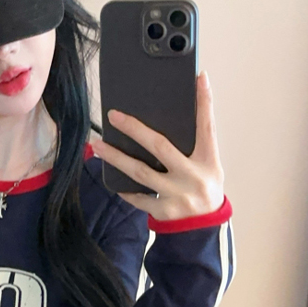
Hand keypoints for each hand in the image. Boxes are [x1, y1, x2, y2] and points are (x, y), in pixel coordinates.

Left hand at [91, 70, 224, 220]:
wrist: (205, 227)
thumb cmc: (204, 188)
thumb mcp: (208, 165)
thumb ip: (193, 146)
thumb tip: (168, 117)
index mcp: (208, 161)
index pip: (206, 127)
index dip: (204, 102)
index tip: (199, 79)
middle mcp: (193, 176)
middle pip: (160, 147)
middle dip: (135, 130)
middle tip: (114, 116)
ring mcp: (177, 195)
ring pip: (140, 172)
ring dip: (116, 158)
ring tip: (98, 145)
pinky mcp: (164, 211)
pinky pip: (138, 197)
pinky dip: (125, 188)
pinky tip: (112, 180)